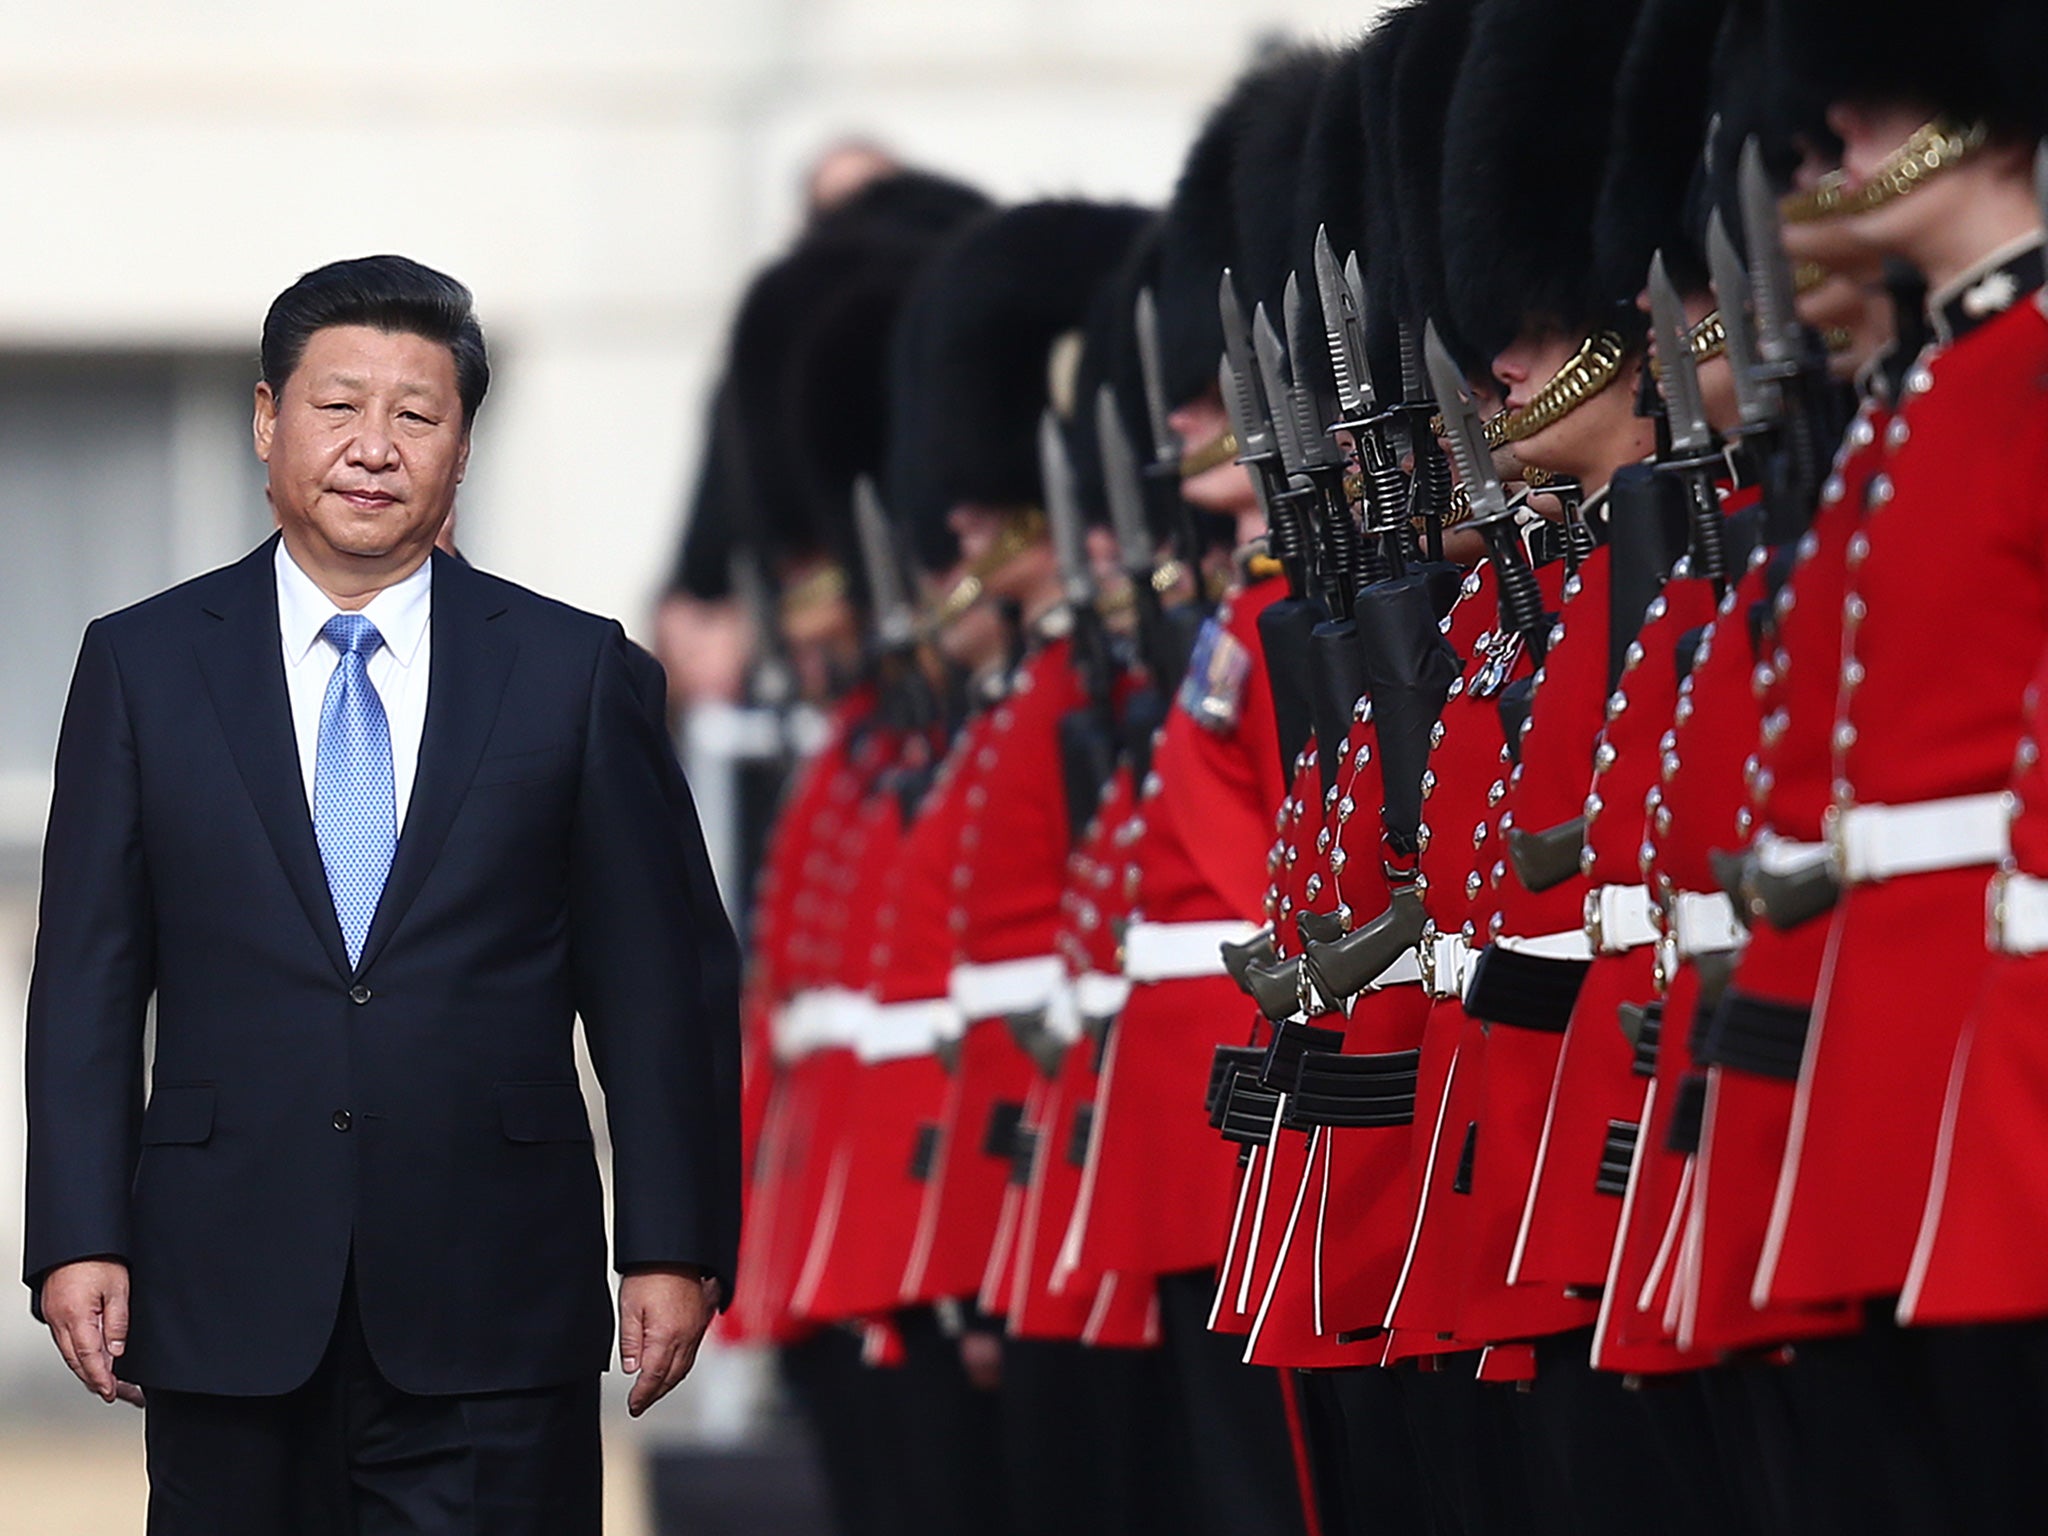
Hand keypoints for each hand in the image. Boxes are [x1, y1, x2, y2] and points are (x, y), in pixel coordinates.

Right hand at [42, 1259, 143, 1407]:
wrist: (74, 1242)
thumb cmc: (96, 1258)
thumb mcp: (118, 1288)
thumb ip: (117, 1322)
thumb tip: (116, 1351)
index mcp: (76, 1317)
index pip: (89, 1358)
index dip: (102, 1379)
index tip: (114, 1393)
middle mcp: (60, 1322)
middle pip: (78, 1362)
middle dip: (99, 1382)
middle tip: (122, 1394)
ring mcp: (55, 1319)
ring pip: (71, 1355)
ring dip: (90, 1371)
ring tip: (112, 1383)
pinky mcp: (55, 1314)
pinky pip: (67, 1342)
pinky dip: (81, 1356)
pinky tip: (95, 1361)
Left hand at [618, 1265, 715, 1416]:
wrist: (675, 1252)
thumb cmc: (651, 1273)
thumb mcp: (629, 1308)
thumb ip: (630, 1341)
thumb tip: (632, 1367)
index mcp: (667, 1336)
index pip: (654, 1376)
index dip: (643, 1395)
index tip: (634, 1405)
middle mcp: (686, 1336)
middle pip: (672, 1376)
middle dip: (656, 1394)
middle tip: (642, 1404)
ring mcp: (696, 1329)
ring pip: (684, 1367)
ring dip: (669, 1383)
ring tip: (655, 1392)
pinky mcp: (701, 1320)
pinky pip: (693, 1352)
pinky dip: (681, 1367)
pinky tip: (673, 1368)